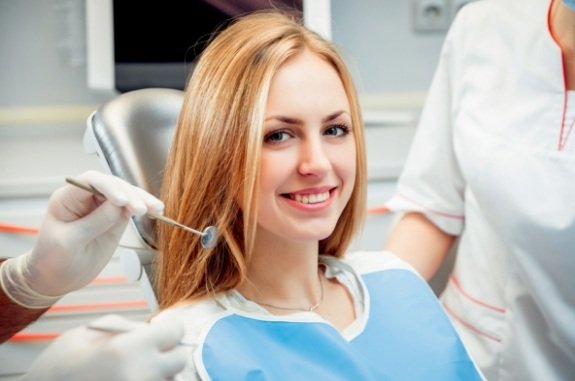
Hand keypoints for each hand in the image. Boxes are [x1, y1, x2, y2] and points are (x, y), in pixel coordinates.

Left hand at [4, 170, 163, 304]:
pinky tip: (156, 211)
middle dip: (130, 195)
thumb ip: (94, 222)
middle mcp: (86, 198)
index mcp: (67, 198)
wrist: (56, 278)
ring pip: (126, 195)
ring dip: (142, 200)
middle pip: (113, 185)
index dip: (109, 187)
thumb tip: (119, 206)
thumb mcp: (70, 242)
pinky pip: (131, 209)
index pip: (91, 181)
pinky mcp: (114, 219)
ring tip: (156, 208)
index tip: (122, 201)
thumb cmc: (53, 260)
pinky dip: (144, 209)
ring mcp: (102, 208)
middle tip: (142, 209)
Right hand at [21, 314, 186, 380]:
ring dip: (157, 371)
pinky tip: (125, 378)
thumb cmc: (57, 366)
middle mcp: (139, 374)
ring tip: (129, 369)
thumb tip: (151, 328)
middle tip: (147, 352)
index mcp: (127, 348)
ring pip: (168, 378)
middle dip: (167, 353)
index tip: (164, 329)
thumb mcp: (88, 332)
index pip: (174, 332)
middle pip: (178, 359)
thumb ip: (126, 327)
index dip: (169, 328)